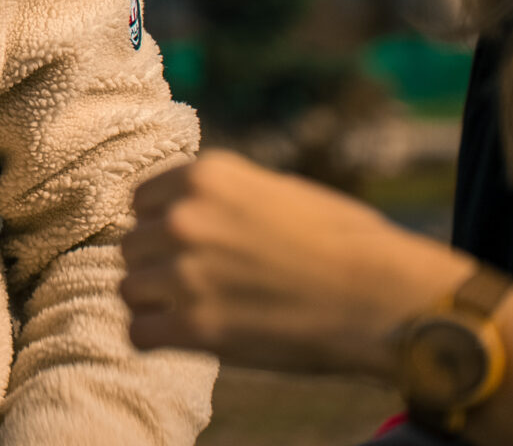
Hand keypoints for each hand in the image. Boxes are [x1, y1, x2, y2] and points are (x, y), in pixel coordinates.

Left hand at [120, 149, 467, 378]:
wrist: (383, 298)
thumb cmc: (346, 243)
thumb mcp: (278, 189)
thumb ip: (223, 195)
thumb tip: (190, 205)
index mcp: (204, 176)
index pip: (141, 201)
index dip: (160, 225)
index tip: (186, 245)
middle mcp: (184, 218)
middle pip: (132, 244)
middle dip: (157, 264)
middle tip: (196, 283)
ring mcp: (185, 272)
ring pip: (129, 287)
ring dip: (154, 301)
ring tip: (191, 310)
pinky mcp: (194, 326)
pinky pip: (138, 332)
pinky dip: (154, 337)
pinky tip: (181, 337)